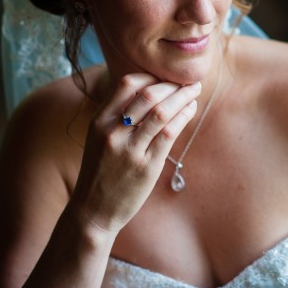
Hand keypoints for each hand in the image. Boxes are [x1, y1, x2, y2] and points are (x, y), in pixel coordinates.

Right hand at [68, 73, 199, 235]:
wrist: (93, 211)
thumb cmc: (101, 170)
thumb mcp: (99, 137)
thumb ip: (118, 114)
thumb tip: (148, 89)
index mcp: (100, 120)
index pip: (128, 83)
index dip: (152, 76)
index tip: (167, 77)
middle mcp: (113, 132)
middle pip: (149, 94)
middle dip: (173, 84)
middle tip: (188, 82)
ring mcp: (130, 149)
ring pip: (162, 112)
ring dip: (183, 97)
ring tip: (194, 92)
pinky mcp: (146, 166)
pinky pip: (169, 133)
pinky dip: (183, 117)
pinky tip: (190, 110)